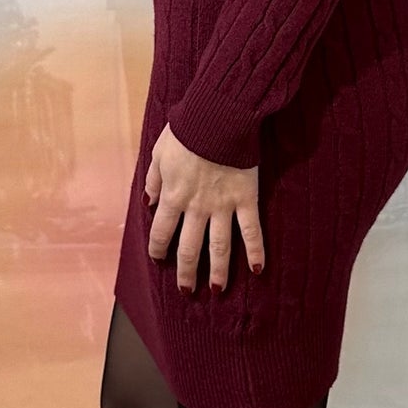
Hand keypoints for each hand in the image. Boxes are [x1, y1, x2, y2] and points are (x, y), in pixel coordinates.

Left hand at [146, 121, 264, 295]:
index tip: (159, 259)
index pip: (161, 232)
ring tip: (216, 290)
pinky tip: (258, 270)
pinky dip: (256, 251)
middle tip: (186, 291)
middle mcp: (196, 208)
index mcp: (173, 196)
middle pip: (189, 249)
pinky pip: (252, 230)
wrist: (218, 116)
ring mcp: (223, 206)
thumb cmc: (187, 130)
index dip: (158, 249)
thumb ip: (153, 179)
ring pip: (219, 247)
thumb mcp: (159, 152)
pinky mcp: (246, 199)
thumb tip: (148, 201)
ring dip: (218, 272)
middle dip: (187, 273)